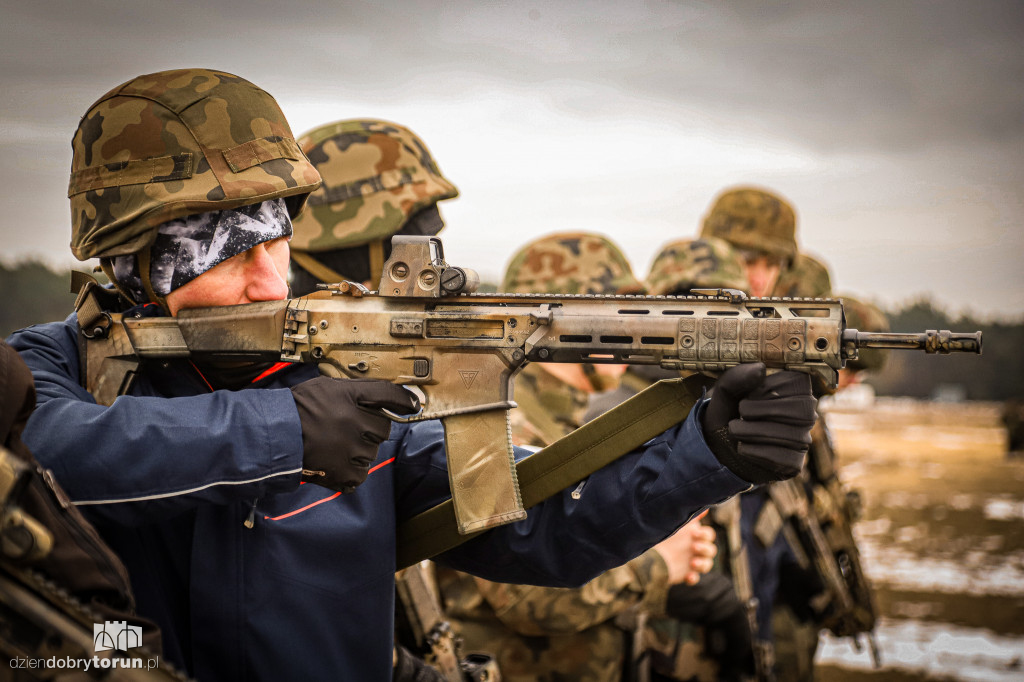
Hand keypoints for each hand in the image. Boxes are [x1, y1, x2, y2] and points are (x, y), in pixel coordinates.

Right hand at [291, 377, 418, 492]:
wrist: (274, 436)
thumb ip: (355, 390)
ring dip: (359, 450)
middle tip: (346, 428)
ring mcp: (351, 449)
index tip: (413, 404)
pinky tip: (334, 462)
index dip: (404, 399)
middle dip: (370, 428)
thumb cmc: (298, 410)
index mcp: (349, 397)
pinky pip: (361, 473)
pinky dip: (351, 471)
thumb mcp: (326, 387)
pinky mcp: (344, 473)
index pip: (387, 394)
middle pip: (384, 427)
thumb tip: (383, 396)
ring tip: (334, 445)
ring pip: (372, 452)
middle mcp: (354, 422)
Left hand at [653, 511, 718, 585]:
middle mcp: (695, 548)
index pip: (709, 535)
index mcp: (694, 534)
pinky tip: (687, 577)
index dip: (705, 534)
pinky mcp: (686, 574)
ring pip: (707, 564)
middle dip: (705, 549)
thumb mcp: (674, 524)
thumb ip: (689, 517)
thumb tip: (705, 508)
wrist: (644, 553)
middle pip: (711, 550)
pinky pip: (695, 578)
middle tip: (693, 547)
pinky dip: (693, 578)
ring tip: (693, 563)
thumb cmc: (659, 535)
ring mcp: (692, 562)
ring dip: (703, 564)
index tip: (694, 534)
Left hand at [702, 363, 816, 483]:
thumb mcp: (723, 393)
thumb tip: (760, 368)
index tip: (749, 393)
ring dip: (755, 431)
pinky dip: (758, 452)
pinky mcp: (794, 464)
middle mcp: (805, 413)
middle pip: (802, 410)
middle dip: (764, 410)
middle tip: (741, 413)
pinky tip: (743, 447)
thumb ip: (736, 378)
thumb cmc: (727, 413)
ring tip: (735, 430)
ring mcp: (802, 440)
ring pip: (794, 435)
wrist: (717, 448)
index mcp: (793, 389)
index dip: (769, 388)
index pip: (798, 383)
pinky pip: (787, 458)